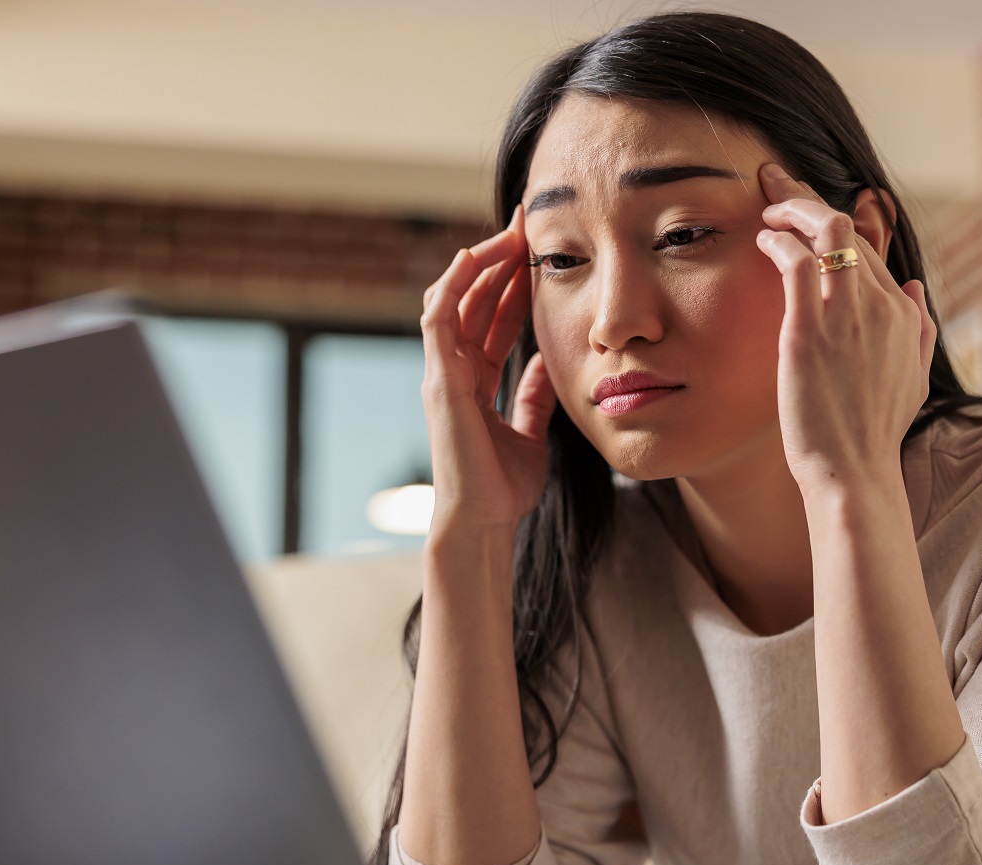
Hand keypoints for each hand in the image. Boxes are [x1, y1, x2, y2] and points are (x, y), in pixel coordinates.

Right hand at [419, 204, 560, 537]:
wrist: (484, 521)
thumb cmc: (503, 489)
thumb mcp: (531, 435)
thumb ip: (532, 400)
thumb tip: (544, 368)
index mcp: (475, 382)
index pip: (493, 319)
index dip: (513, 285)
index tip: (539, 252)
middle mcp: (454, 371)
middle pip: (474, 301)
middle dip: (499, 261)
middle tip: (526, 224)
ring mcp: (442, 373)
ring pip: (454, 300)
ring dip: (479, 263)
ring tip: (509, 233)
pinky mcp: (438, 379)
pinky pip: (438, 318)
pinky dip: (452, 284)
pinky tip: (474, 256)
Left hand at [754, 162, 936, 492]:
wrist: (854, 475)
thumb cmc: (873, 436)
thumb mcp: (912, 380)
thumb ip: (918, 331)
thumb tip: (916, 289)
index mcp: (902, 315)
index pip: (868, 247)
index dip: (833, 220)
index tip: (802, 208)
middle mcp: (881, 307)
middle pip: (847, 229)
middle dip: (807, 197)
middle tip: (774, 183)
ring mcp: (847, 317)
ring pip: (828, 230)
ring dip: (792, 207)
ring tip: (766, 206)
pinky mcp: (810, 331)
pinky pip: (796, 262)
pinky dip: (778, 240)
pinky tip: (761, 240)